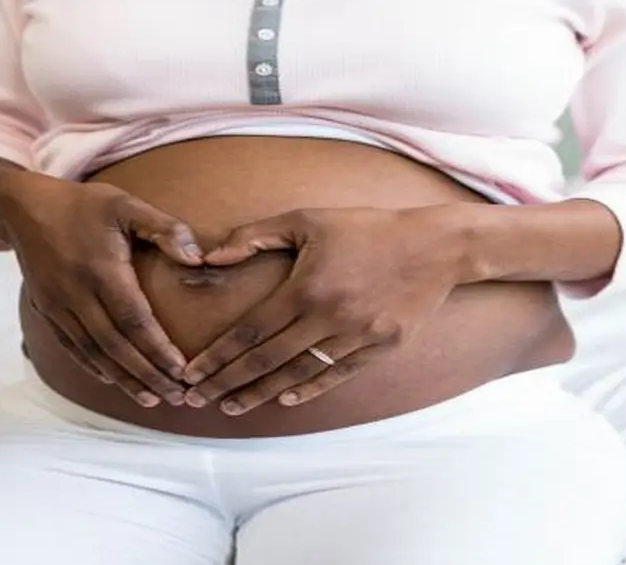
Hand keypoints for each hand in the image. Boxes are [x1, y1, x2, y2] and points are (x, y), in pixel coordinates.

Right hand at [0, 172, 202, 407]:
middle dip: (146, 374)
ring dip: (122, 378)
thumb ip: (164, 228)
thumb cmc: (83, 205)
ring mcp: (57, 304)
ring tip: (150, 398)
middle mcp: (76, 293)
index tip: (182, 371)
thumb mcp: (126, 204)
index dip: (158, 349)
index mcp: (101, 269)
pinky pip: (71, 346)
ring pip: (93, 352)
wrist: (23, 207)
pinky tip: (111, 380)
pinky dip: (92, 366)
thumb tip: (198, 258)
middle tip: (176, 397)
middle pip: (115, 345)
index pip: (134, 320)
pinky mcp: (45, 310)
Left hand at [181, 206, 468, 414]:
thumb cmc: (366, 227)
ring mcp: (357, 336)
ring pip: (300, 373)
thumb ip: (254, 236)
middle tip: (196, 399)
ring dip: (263, 393)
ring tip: (232, 406)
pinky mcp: (381, 347)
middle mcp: (329, 317)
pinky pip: (338, 374)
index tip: (190, 373)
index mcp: (306, 287)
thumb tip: (208, 256)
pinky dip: (310, 388)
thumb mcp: (307, 219)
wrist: (435, 245)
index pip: (250, 331)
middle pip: (267, 360)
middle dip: (228, 382)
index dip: (217, 356)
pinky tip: (286, 399)